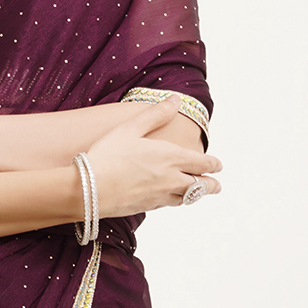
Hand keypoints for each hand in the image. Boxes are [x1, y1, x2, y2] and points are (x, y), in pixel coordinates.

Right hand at [85, 104, 222, 213]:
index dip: (213, 164)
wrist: (89, 189)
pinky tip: (171, 198)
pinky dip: (176, 201)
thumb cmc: (108, 156)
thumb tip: (176, 100)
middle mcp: (170, 179)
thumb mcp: (131, 128)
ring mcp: (159, 196)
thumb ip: (156, 114)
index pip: (202, 163)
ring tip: (199, 193)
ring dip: (196, 195)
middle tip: (217, 185)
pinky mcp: (147, 207)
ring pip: (186, 198)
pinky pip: (168, 204)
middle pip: (200, 186)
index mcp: (170, 157)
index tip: (218, 165)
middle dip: (212, 184)